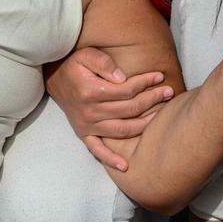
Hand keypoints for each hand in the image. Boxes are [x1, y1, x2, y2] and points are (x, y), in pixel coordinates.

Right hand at [47, 48, 171, 171]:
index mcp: (90, 91)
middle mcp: (89, 112)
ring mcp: (87, 125)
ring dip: (144, 124)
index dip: (145, 82)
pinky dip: (110, 159)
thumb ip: (104, 63)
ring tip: (160, 115)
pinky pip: (97, 150)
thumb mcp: (86, 55)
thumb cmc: (73, 65)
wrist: (54, 78)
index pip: (126, 90)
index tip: (159, 76)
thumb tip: (123, 78)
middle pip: (129, 109)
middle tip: (168, 92)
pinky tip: (125, 166)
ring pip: (122, 129)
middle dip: (152, 100)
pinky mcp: (84, 134)